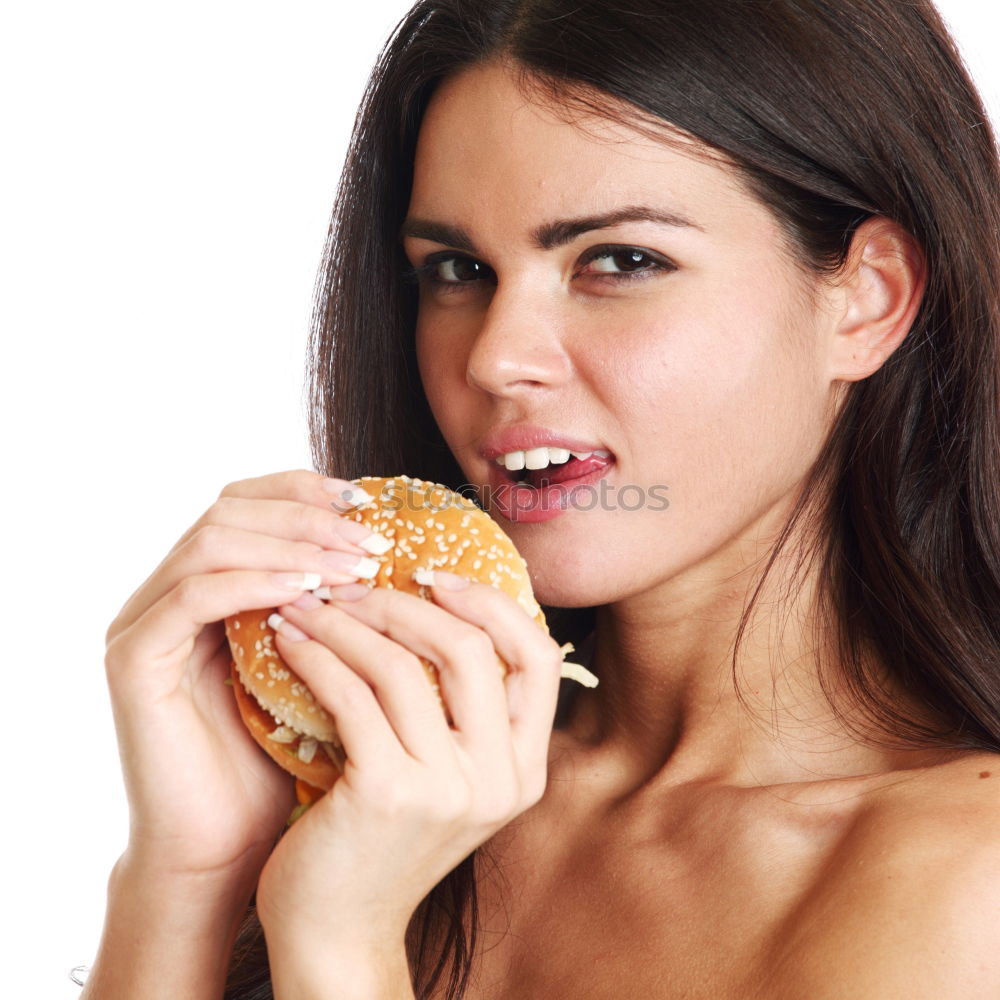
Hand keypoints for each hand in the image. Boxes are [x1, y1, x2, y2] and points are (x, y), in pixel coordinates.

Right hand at [103, 470, 380, 882]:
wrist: (228, 850)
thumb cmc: (282, 761)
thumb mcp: (320, 666)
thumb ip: (333, 607)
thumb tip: (393, 550)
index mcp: (208, 586)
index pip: (248, 503)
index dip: (304, 491)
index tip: (368, 502)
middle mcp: (167, 595)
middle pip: (229, 510)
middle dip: (306, 516)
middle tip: (369, 539)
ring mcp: (142, 624)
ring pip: (210, 542)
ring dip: (289, 545)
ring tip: (353, 565)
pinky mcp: (133, 661)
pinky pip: (191, 597)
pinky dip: (253, 584)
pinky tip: (309, 593)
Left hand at [254, 574, 563, 950]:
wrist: (335, 928)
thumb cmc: (381, 838)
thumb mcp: (445, 776)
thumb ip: (461, 712)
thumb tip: (442, 609)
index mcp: (524, 768)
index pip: (540, 658)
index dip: (493, 604)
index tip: (438, 577)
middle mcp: (500, 779)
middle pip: (471, 648)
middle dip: (405, 603)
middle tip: (352, 585)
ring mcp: (448, 789)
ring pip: (404, 665)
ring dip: (347, 623)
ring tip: (307, 606)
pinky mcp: (388, 794)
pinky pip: (353, 696)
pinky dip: (317, 657)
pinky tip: (288, 643)